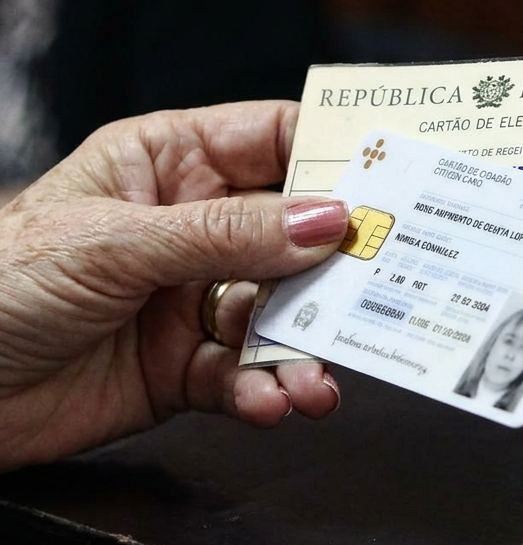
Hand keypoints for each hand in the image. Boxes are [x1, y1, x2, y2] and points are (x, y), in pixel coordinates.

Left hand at [0, 101, 347, 470]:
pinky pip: (246, 376)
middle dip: (332, 272)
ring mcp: (191, 301)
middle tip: (374, 294)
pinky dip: (264, 392)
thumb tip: (324, 221)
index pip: (271, 143)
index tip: (388, 185)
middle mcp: (190, 231)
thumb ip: (226, 234)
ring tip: (313, 380)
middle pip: (292, 240)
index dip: (332, 160)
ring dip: (303, 350)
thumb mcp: (113, 242)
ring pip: (278, 319)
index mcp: (166, 167)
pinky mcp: (187, 368)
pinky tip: (271, 401)